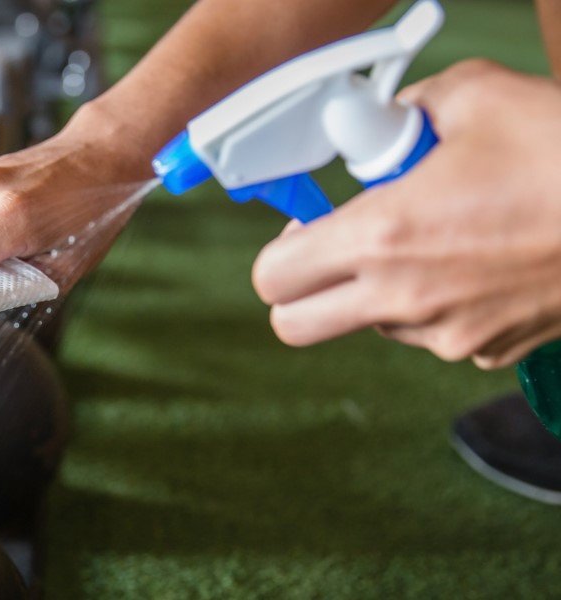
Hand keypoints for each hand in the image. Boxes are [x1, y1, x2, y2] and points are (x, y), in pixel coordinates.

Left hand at [252, 60, 560, 368]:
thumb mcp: (476, 96)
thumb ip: (408, 110)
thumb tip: (386, 123)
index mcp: (381, 238)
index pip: (272, 276)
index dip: (281, 249)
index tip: (312, 226)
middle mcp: (403, 300)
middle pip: (295, 325)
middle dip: (302, 289)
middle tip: (342, 247)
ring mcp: (447, 334)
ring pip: (370, 325)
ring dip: (380, 289)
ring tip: (442, 233)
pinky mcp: (488, 350)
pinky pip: (435, 331)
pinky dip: (438, 301)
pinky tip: (482, 257)